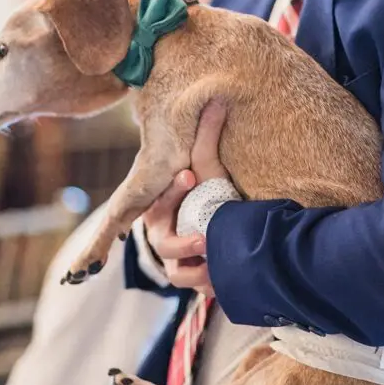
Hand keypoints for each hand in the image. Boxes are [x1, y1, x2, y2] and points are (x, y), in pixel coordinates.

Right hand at [144, 100, 229, 292]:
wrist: (231, 219)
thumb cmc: (210, 191)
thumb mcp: (208, 165)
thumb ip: (208, 135)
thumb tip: (218, 97)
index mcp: (158, 212)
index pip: (152, 207)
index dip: (165, 196)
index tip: (188, 176)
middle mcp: (164, 239)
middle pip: (164, 247)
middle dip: (183, 242)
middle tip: (206, 236)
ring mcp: (179, 263)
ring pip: (179, 274)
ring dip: (197, 271)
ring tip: (218, 262)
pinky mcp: (198, 278)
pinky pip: (200, 287)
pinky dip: (211, 285)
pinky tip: (226, 281)